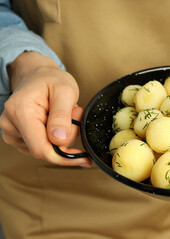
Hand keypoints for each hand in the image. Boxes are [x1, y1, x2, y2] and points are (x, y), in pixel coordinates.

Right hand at [0, 52, 90, 166]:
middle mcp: (10, 124)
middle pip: (45, 149)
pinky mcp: (17, 136)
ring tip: (66, 114)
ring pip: (45, 149)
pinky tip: (58, 121)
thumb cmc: (52, 80)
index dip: (64, 157)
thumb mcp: (65, 91)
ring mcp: (11, 132)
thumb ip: (62, 115)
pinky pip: (42, 146)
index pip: (41, 149)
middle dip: (67, 138)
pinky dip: (55, 137)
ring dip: (62, 137)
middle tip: (76, 115)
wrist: (38, 75)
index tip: (84, 158)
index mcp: (20, 112)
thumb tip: (59, 140)